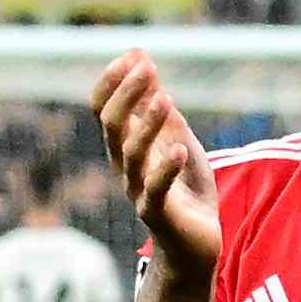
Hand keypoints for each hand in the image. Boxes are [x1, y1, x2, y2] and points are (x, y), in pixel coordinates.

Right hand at [88, 51, 220, 270]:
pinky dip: (165, 169)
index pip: (104, 109)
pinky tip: (180, 150)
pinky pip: (155, 191)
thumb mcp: (177, 140)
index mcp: (126, 147)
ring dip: (147, 124)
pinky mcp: (157, 216)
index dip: (112, 81)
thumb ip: (160, 108)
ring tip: (165, 98)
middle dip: (126, 93)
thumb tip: (143, 59)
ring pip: (131, 155)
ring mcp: (138, 192)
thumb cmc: (186, 191)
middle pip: (111, 126)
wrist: (196, 246)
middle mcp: (125, 167)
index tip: (133, 55)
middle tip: (148, 66)